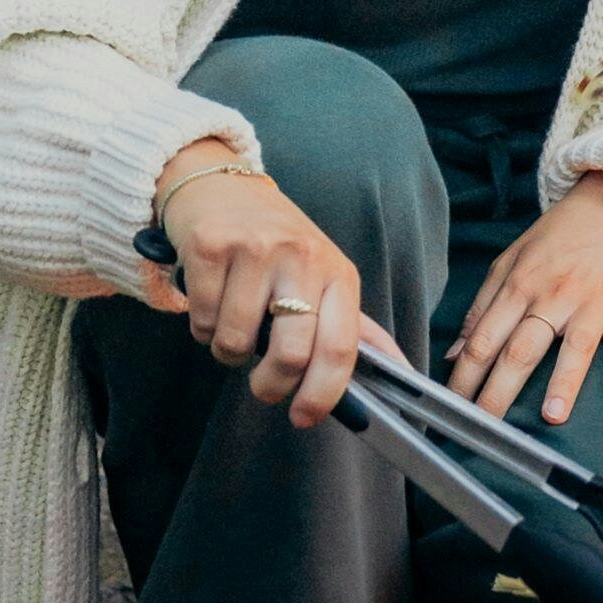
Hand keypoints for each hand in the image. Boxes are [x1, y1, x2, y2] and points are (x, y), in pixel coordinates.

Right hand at [147, 152, 362, 427]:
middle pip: (290, 354)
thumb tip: (400, 372)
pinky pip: (202, 321)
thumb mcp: (325, 274)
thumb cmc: (277, 241)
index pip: (341, 348)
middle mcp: (303, 258)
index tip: (305, 417)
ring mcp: (255, 250)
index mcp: (338, 273)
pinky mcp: (210, 247)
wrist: (220, 185)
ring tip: (234, 326)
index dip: (322, 394)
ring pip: (235, 342)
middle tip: (263, 387)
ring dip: (228, 352)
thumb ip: (354, 326)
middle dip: (271, 386)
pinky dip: (202, 328)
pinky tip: (212, 302)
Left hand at [450, 170, 602, 425]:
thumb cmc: (561, 236)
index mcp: (519, 285)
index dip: (466, 375)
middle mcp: (554, 295)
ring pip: (575, 347)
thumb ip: (482, 307)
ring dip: (563, 382)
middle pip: (521, 349)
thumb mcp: (512, 261)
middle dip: (500, 391)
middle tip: (486, 427)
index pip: (484, 339)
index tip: (452, 407)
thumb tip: (455, 353)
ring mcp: (594, 301)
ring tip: (551, 417)